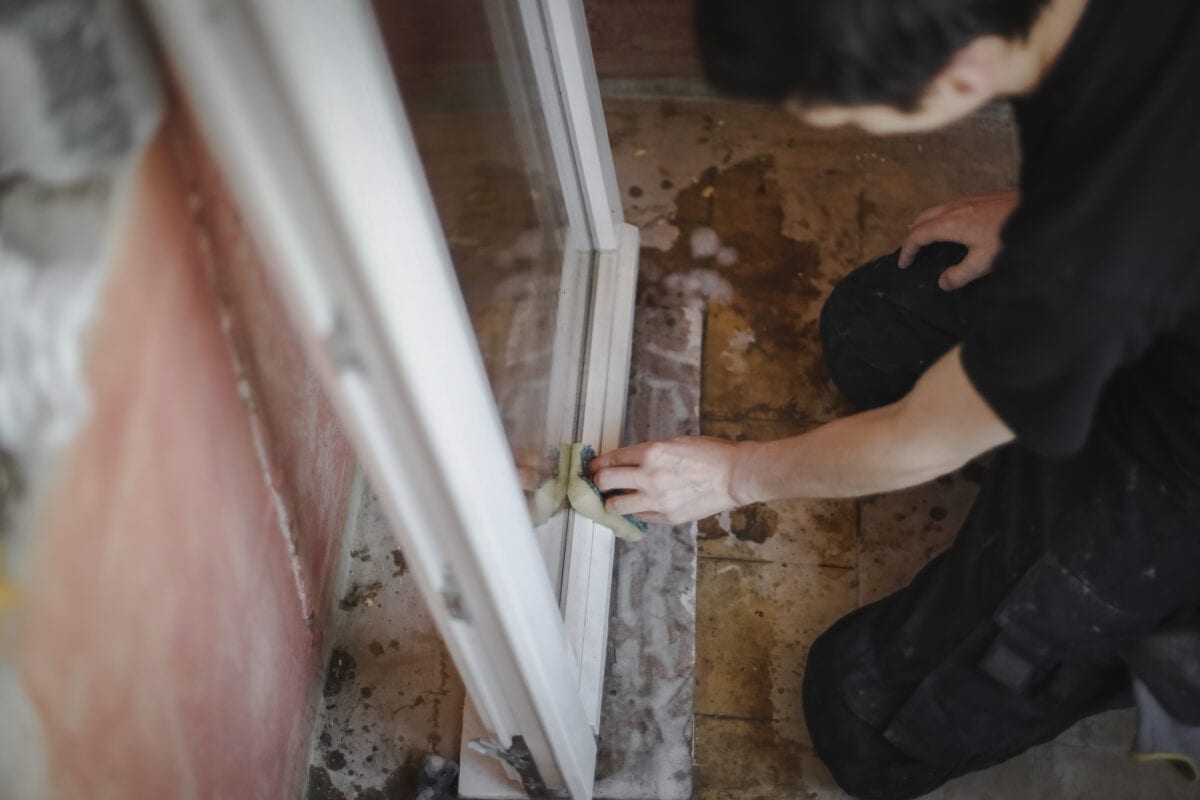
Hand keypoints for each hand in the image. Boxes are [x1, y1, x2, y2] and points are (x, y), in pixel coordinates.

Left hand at [588, 437, 749, 525]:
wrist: (734, 475)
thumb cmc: (708, 454)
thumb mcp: (673, 443)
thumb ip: (648, 454)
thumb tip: (626, 463)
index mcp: (651, 452)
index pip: (610, 459)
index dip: (596, 464)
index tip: (591, 468)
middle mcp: (649, 476)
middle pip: (604, 482)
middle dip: (598, 483)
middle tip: (599, 484)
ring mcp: (657, 499)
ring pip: (616, 506)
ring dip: (612, 502)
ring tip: (617, 499)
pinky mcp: (667, 517)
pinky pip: (640, 517)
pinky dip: (637, 511)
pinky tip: (642, 505)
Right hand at [898, 190, 1018, 289]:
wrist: (1035, 209)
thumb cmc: (1007, 236)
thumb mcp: (982, 262)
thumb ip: (959, 275)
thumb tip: (943, 282)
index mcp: (948, 224)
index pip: (917, 235)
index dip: (907, 250)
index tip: (903, 264)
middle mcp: (952, 208)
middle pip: (922, 219)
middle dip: (912, 235)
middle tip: (911, 251)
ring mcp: (965, 200)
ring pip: (934, 210)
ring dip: (924, 224)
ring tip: (925, 239)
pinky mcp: (978, 198)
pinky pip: (948, 207)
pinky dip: (938, 218)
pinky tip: (951, 227)